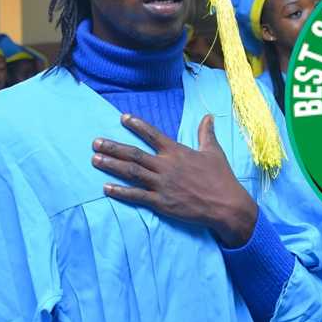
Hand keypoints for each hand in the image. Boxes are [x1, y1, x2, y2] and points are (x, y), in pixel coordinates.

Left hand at [93, 113, 258, 247]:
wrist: (226, 204)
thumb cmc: (221, 178)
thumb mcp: (214, 152)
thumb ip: (206, 133)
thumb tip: (208, 117)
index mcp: (178, 152)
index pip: (153, 134)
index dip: (137, 125)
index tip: (123, 118)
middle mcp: (166, 166)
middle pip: (134, 154)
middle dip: (113, 147)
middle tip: (95, 142)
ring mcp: (162, 184)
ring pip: (131, 172)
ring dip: (111, 165)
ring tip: (95, 159)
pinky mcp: (161, 202)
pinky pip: (136, 196)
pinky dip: (120, 192)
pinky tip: (106, 188)